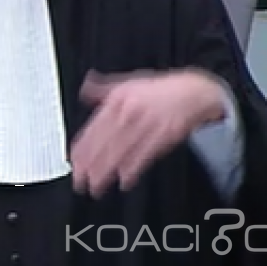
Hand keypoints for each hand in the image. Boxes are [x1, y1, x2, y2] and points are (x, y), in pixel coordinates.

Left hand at [70, 68, 227, 198]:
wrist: (194, 92)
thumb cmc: (160, 89)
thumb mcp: (127, 82)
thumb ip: (103, 88)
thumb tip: (85, 88)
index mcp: (118, 101)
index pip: (94, 127)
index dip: (82, 146)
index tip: (73, 160)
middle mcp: (130, 113)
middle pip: (105, 142)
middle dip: (90, 163)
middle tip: (79, 180)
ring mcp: (147, 126)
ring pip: (122, 151)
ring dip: (106, 170)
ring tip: (95, 185)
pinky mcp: (163, 137)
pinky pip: (145, 155)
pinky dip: (133, 169)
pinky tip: (124, 181)